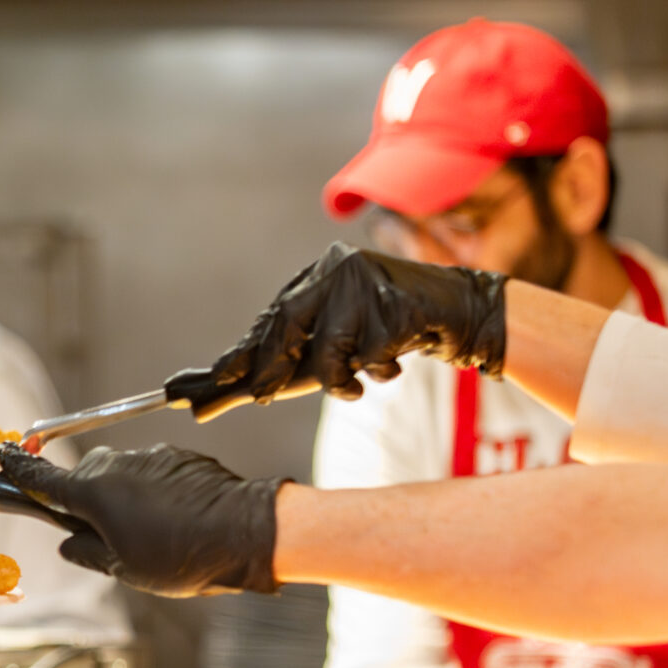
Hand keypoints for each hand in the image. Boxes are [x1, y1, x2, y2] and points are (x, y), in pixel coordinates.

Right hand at [0, 442, 282, 596]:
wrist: (246, 532)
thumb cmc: (182, 555)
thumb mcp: (124, 569)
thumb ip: (88, 552)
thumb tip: (70, 544)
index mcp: (92, 492)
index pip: (42, 478)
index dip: (19, 470)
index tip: (2, 456)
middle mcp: (115, 465)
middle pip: (85, 479)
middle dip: (87, 502)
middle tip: (106, 537)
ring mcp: (148, 457)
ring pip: (121, 477)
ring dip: (126, 500)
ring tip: (155, 537)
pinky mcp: (177, 457)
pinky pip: (151, 474)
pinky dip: (154, 494)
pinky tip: (176, 521)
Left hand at [164, 244, 506, 422]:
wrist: (456, 312)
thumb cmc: (382, 334)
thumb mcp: (328, 349)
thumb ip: (280, 365)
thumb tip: (211, 397)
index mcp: (318, 275)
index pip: (274, 316)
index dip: (247, 349)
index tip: (220, 378)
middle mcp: (337, 269)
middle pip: (290, 321)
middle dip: (273, 366)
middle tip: (261, 398)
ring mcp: (369, 281)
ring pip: (332, 346)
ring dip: (341, 380)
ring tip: (356, 388)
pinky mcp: (400, 301)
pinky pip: (374, 355)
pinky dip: (380, 373)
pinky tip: (393, 367)